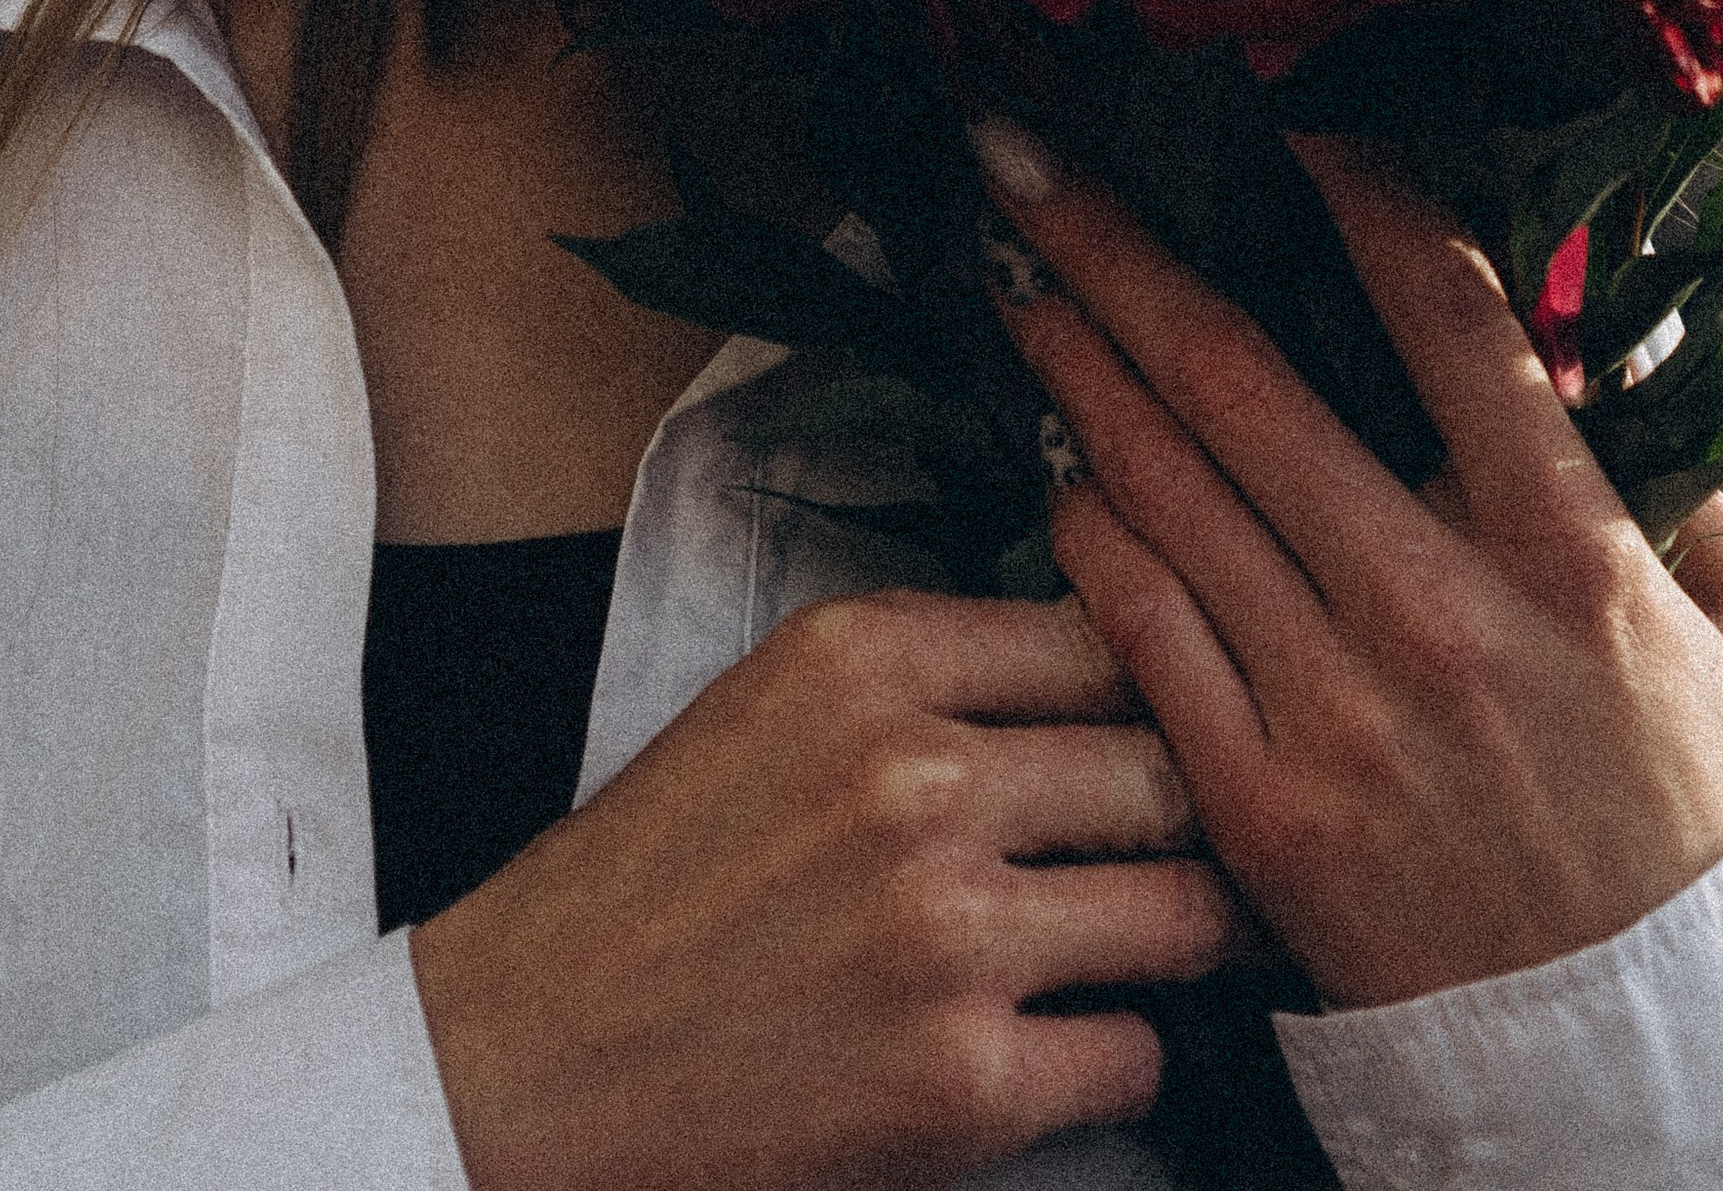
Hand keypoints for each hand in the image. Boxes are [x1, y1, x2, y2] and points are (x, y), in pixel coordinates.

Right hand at [410, 585, 1244, 1190]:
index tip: (1168, 723)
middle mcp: (919, 780)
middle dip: (1189, 815)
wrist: (525, 1058)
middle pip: (1167, 768)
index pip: (1107, 634)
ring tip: (1153, 940)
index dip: (1156, 686)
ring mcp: (949, 938)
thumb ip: (932, 671)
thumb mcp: (775, 701)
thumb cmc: (655, 881)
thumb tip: (1115, 658)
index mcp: (865, 659)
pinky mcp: (962, 1089)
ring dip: (1182, 935)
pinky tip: (1057, 1047)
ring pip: (1187, 910)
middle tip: (1196, 846)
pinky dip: (1114, 1059)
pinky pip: (1135, 1057)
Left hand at [974, 120, 1722, 1012]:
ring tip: (1003, 269)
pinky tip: (1051, 456)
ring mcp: (1337, 707)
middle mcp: (1438, 609)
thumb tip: (1639, 382)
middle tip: (1021, 151)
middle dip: (1116, 241)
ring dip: (1071, 359)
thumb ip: (1714, 516)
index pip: (1449, 316)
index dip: (1357, 194)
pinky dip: (1087, 527)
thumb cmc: (1718, 861)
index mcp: (1573, 553)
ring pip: (1167, 485)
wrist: (1649, 1082)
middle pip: (1242, 376)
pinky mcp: (1262, 805)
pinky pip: (1142, 629)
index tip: (1285, 118)